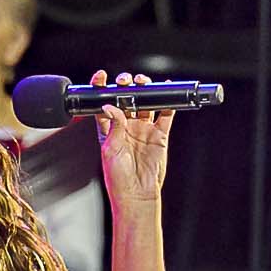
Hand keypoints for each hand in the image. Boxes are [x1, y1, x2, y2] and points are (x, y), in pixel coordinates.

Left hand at [92, 69, 173, 204]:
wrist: (138, 193)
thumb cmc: (118, 178)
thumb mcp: (110, 150)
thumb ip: (114, 126)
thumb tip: (111, 106)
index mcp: (109, 129)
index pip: (104, 103)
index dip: (102, 88)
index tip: (101, 77)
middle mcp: (126, 126)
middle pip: (127, 98)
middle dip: (126, 85)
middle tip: (126, 81)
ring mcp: (143, 129)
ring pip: (145, 103)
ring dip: (145, 90)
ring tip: (144, 83)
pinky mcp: (159, 134)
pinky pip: (165, 114)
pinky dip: (168, 102)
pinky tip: (168, 90)